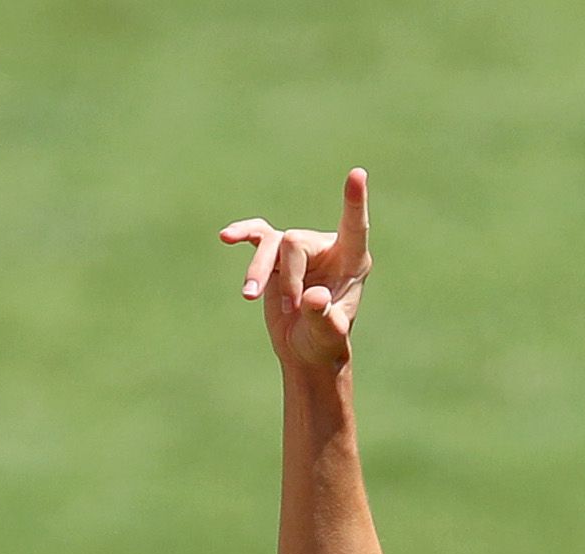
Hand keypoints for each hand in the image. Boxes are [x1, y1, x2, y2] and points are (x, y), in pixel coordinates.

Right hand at [220, 167, 371, 377]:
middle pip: (296, 242)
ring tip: (249, 297)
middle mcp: (326, 248)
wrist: (304, 349)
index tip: (357, 174)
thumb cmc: (323, 342)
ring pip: (272, 244)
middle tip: (291, 309)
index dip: (354, 202)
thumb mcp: (327, 336)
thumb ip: (323, 317)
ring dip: (258, 271)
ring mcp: (299, 249)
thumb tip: (315, 297)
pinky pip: (257, 236)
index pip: (355, 227)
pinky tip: (226, 237)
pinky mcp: (275, 255)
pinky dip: (242, 234)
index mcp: (351, 261)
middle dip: (287, 278)